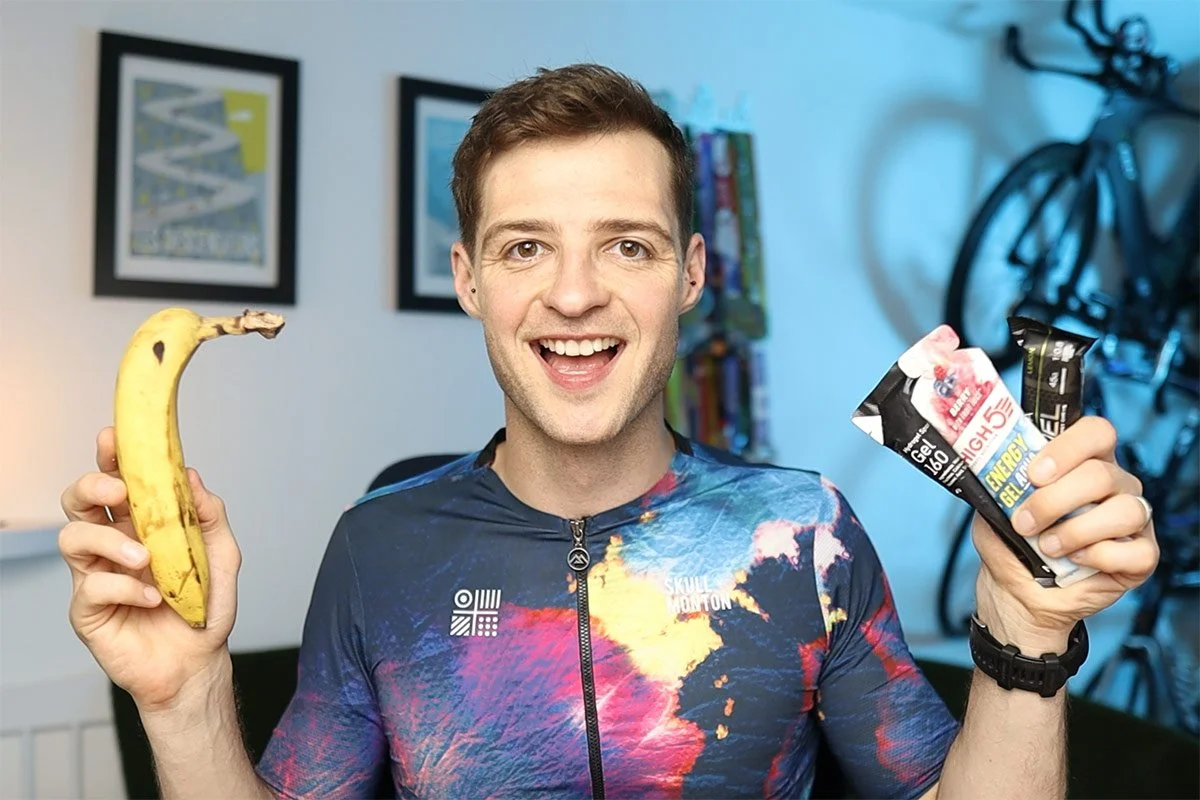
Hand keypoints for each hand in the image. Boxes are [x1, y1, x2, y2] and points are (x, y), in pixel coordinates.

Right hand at [59, 426, 241, 710]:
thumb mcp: (221, 553)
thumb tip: (189, 475)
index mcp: (140, 524)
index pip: (116, 482)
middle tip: (119, 493)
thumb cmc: (204, 605)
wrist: (199, 661)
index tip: (113, 438)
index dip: (109, 458)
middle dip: (91, 487)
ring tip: (145, 559)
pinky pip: (91, 586)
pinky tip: (153, 599)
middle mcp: (112, 544)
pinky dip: (125, 589)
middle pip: (77, 502)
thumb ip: (207, 513)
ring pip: (72, 538)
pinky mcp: (88, 609)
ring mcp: (95, 575)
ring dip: (109, 541)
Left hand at [971, 416, 1158, 652]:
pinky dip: (1099, 557)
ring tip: (1048, 547)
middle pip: (1101, 474)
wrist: (1017, 593)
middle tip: (1024, 523)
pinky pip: (1136, 551)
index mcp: (1083, 462)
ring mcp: (1134, 519)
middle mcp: (1115, 485)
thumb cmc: (1012, 544)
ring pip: (1123, 510)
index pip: (1096, 432)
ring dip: (1075, 531)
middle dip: (1054, 501)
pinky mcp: (1142, 556)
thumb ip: (999, 486)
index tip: (1034, 474)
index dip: (1068, 447)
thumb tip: (993, 472)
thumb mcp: (995, 509)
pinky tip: (1076, 561)